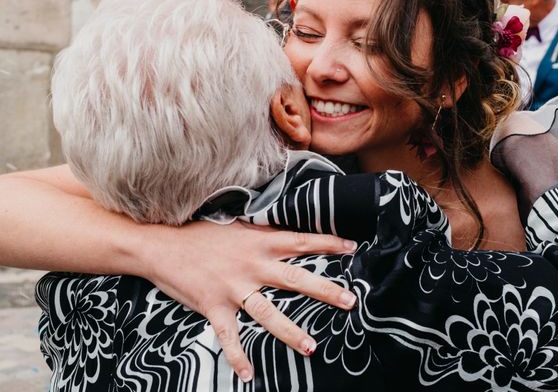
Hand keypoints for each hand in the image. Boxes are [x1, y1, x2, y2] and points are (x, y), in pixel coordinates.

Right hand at [141, 220, 357, 381]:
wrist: (161, 244)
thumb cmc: (200, 233)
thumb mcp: (236, 226)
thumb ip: (262, 233)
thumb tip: (286, 232)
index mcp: (258, 242)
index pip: (300, 241)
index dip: (328, 244)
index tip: (353, 248)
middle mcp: (251, 265)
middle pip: (295, 279)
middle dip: (324, 290)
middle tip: (350, 301)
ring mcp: (233, 287)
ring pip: (268, 312)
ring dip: (290, 331)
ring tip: (311, 347)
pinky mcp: (213, 306)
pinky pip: (228, 336)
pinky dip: (237, 356)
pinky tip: (248, 375)